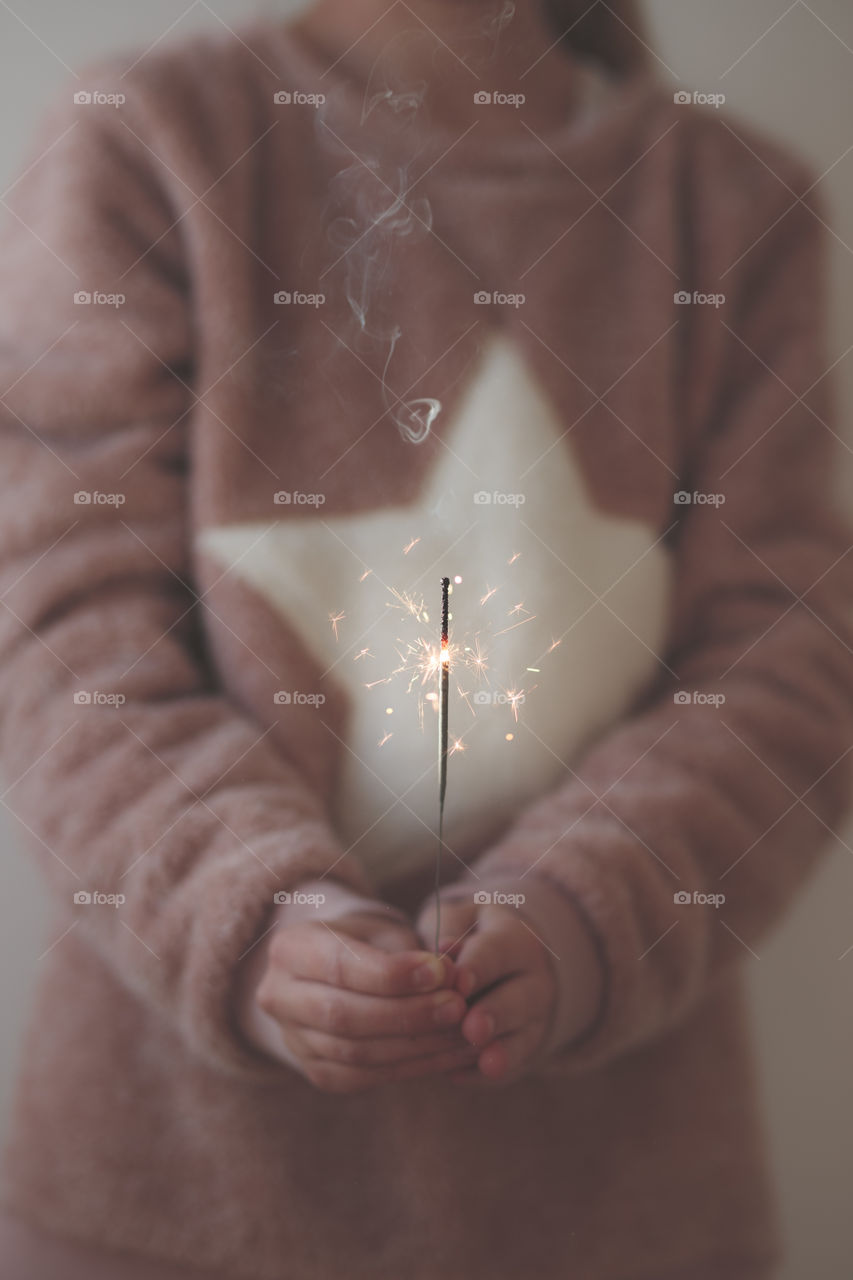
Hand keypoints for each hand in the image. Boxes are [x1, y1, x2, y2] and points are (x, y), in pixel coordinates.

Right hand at [238, 900, 478, 1092]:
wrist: (338, 971)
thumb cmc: (368, 942)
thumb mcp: (385, 931)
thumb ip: (415, 951)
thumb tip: (453, 974)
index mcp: (290, 947)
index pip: (340, 965)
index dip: (393, 974)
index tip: (442, 973)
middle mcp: (278, 995)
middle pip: (343, 1014)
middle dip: (408, 1013)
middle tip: (458, 1007)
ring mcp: (293, 1039)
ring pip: (354, 1052)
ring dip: (416, 1045)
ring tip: (463, 1032)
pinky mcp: (316, 1071)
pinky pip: (363, 1077)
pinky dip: (411, 1067)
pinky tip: (448, 1055)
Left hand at [416, 878, 603, 1085]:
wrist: (506, 963)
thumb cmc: (469, 934)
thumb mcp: (460, 918)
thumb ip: (450, 928)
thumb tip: (440, 951)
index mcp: (516, 940)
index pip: (498, 952)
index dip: (478, 967)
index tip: (459, 982)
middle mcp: (534, 980)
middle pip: (519, 998)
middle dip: (496, 1013)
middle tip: (473, 1028)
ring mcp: (534, 1019)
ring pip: (524, 1036)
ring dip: (504, 1051)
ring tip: (486, 1064)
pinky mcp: (526, 1049)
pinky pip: (514, 1065)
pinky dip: (488, 1074)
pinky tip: (460, 1076)